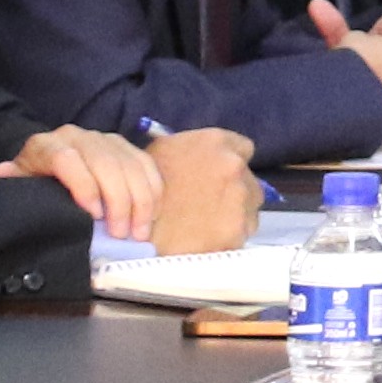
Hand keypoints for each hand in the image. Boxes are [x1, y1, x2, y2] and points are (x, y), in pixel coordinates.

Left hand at [3, 124, 163, 238]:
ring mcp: (105, 138)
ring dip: (141, 200)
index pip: (67, 159)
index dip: (84, 186)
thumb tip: (5, 171)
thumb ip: (14, 181)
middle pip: (106, 162)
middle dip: (118, 200)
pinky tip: (151, 216)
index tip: (94, 216)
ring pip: (131, 164)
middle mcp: (78, 136)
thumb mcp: (20, 184)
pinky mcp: (126, 146)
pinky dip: (153, 192)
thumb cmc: (34, 181)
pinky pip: (147, 165)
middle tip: (121, 235)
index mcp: (47, 145)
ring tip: (139, 232)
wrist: (48, 159)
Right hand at [145, 125, 260, 250]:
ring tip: (207, 226)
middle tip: (211, 205)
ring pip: (250, 209)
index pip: (243, 148)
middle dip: (234, 192)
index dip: (230, 163)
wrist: (131, 230)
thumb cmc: (141, 188)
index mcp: (216, 142)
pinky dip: (230, 237)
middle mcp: (233, 166)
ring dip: (235, 215)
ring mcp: (240, 200)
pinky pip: (243, 233)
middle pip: (249, 181)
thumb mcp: (162, 153)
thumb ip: (190, 149)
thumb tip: (201, 155)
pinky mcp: (238, 231)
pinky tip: (207, 240)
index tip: (220, 176)